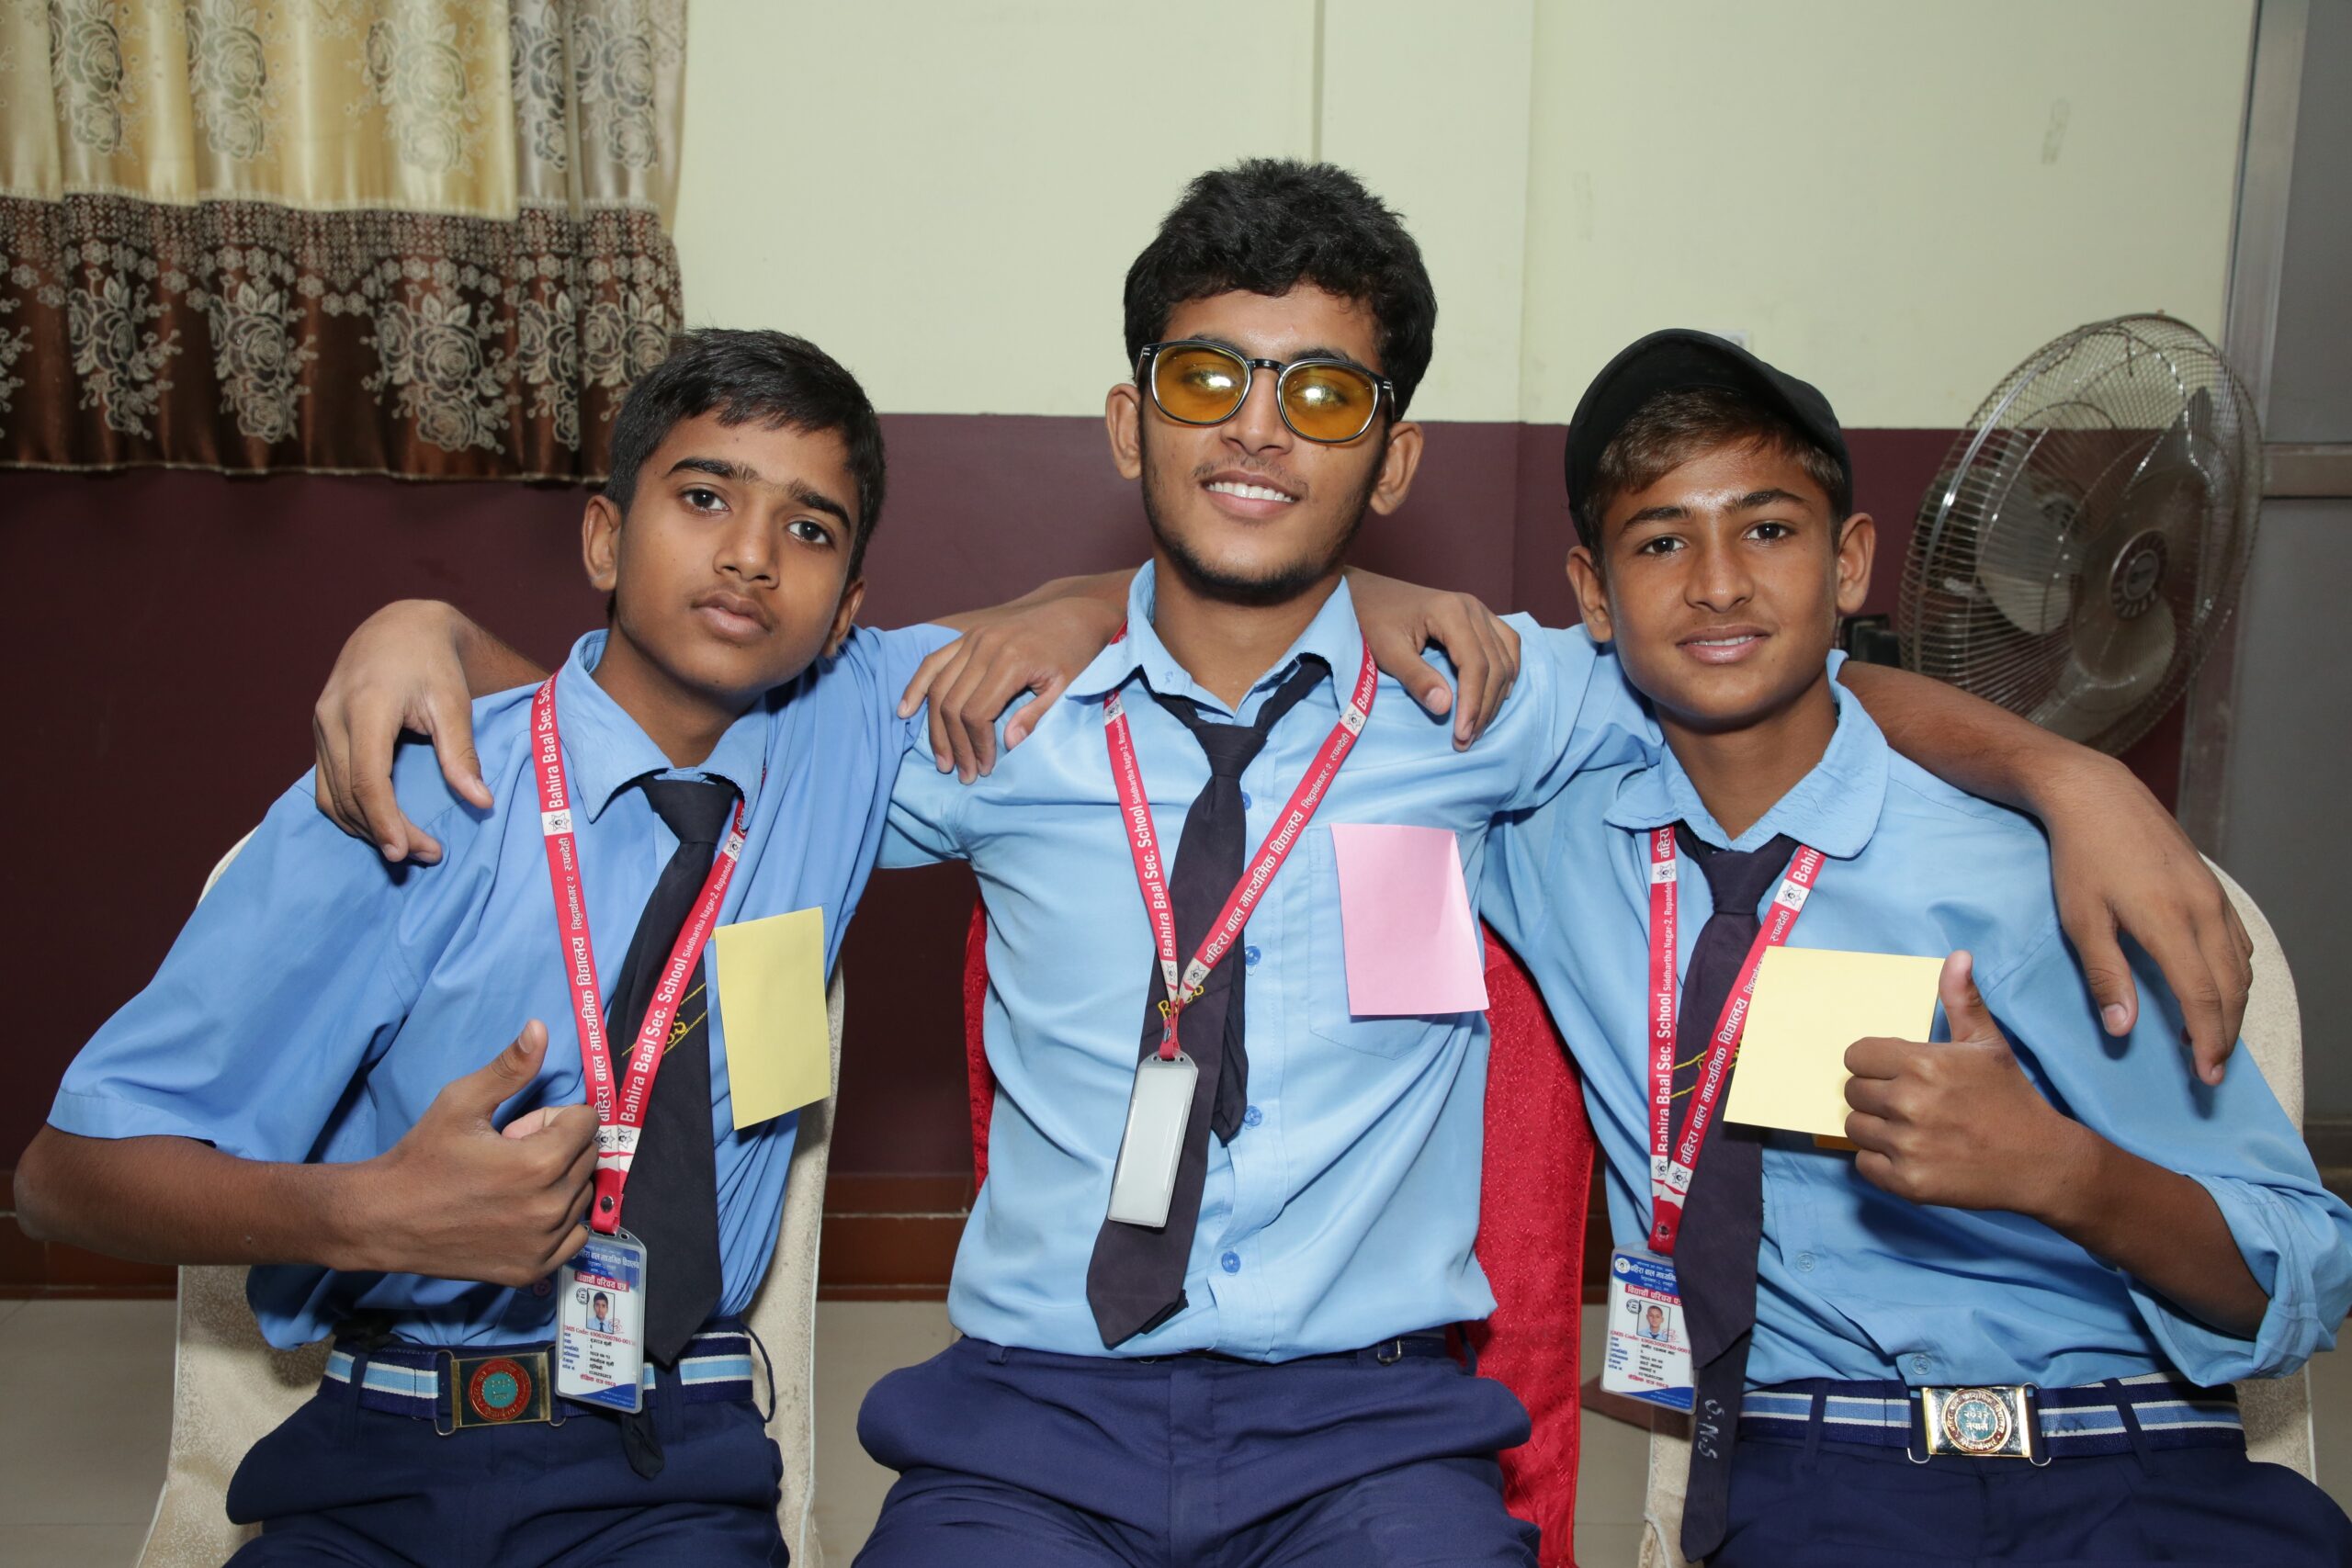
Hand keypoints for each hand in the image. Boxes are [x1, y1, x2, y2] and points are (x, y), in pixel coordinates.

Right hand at [314, 600, 493, 863]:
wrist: (398, 627)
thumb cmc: (431, 661)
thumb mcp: (453, 702)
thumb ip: (461, 753)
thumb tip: (481, 801)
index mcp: (365, 706)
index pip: (368, 779)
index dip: (384, 821)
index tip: (405, 852)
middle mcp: (332, 717)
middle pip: (348, 794)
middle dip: (383, 831)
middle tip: (427, 854)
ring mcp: (320, 725)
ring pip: (331, 795)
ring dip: (365, 827)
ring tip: (408, 846)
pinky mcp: (320, 732)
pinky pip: (326, 784)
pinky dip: (349, 811)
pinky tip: (380, 824)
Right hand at [356, 1022, 596, 1286]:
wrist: (384, 1220)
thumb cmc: (422, 1157)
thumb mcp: (461, 1101)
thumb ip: (509, 1067)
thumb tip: (541, 1027)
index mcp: (539, 1163)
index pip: (587, 1122)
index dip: (553, 1118)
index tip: (518, 1128)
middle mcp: (550, 1207)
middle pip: (588, 1157)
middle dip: (558, 1146)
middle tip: (511, 1154)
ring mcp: (544, 1243)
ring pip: (583, 1195)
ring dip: (560, 1182)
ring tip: (512, 1185)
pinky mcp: (534, 1269)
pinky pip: (576, 1235)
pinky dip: (560, 1221)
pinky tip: (522, 1212)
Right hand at [896, 597, 1124, 781]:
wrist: (1076, 613)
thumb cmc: (1076, 653)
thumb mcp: (1066, 687)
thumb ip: (1036, 715)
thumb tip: (1007, 744)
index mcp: (1011, 660)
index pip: (976, 712)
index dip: (976, 744)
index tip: (984, 768)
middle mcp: (985, 646)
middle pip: (952, 703)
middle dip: (954, 743)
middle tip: (961, 773)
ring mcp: (972, 638)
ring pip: (938, 687)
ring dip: (935, 727)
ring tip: (942, 758)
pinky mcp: (967, 636)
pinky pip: (932, 662)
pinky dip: (916, 687)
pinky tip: (906, 711)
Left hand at [1344, 570, 1521, 748]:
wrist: (1366, 594)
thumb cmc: (1372, 621)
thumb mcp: (1387, 651)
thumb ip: (1415, 678)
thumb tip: (1445, 707)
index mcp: (1450, 611)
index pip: (1475, 664)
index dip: (1472, 703)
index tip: (1462, 735)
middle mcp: (1473, 607)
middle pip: (1495, 665)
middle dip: (1484, 707)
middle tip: (1466, 740)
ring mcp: (1479, 610)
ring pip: (1506, 658)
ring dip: (1497, 695)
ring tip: (1478, 726)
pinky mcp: (1480, 617)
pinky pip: (1507, 646)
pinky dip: (1506, 673)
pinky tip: (1496, 697)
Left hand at [1841, 952, 2091, 1216]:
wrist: (2040, 1162)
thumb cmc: (2011, 1098)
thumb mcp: (1988, 1044)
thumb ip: (1962, 1000)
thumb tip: (1957, 956)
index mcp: (1924, 1063)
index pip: (1856, 1055)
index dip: (1873, 1063)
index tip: (1894, 1072)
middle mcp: (1910, 1103)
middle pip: (1852, 1092)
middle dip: (1874, 1094)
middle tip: (1906, 1102)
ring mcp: (1907, 1145)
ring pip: (1854, 1128)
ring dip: (1875, 1127)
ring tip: (1909, 1128)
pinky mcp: (1907, 1182)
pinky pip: (1864, 1164)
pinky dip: (1881, 1161)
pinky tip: (1911, 1153)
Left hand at [2038, 754, 2251, 1084]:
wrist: (2097, 795)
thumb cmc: (2079, 858)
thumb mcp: (2081, 920)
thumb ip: (2105, 976)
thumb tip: (2124, 1029)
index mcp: (2170, 923)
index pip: (2203, 998)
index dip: (2208, 1042)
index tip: (2205, 1075)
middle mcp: (2203, 911)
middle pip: (2231, 989)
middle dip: (2225, 1034)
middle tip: (2210, 1068)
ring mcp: (2213, 896)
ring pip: (2240, 966)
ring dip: (2231, 1006)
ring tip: (2208, 1035)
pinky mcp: (2212, 886)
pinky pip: (2237, 941)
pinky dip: (2234, 974)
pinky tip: (2216, 987)